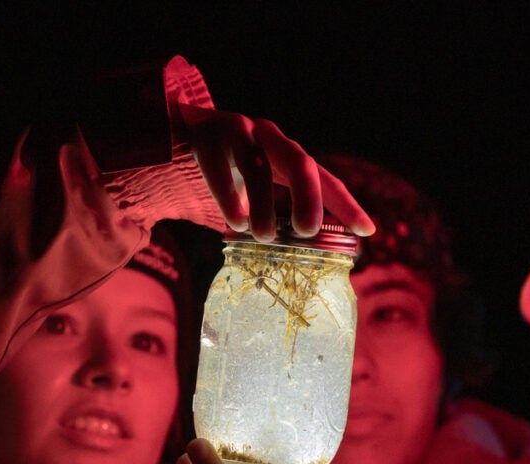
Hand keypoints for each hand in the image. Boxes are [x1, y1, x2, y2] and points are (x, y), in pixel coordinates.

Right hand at [178, 103, 374, 241]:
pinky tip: (235, 222)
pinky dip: (229, 195)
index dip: (346, 204)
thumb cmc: (215, 180)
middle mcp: (269, 139)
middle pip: (301, 163)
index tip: (367, 230)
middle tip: (307, 231)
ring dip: (265, 206)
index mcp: (285, 156)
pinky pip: (220, 167)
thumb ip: (274, 221)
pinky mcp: (206, 135)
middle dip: (310, 198)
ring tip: (263, 236)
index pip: (324, 179)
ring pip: (260, 167)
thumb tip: (298, 264)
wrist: (163, 147)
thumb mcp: (251, 201)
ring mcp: (237, 133)